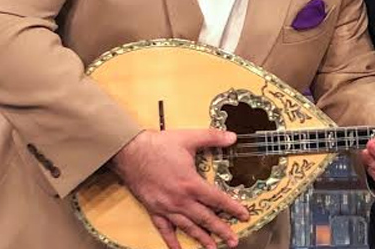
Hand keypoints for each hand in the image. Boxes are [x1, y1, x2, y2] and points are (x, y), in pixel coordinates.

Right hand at [110, 129, 248, 248]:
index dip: (233, 208)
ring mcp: (167, 207)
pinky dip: (172, 241)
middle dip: (221, 230)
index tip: (245, 216)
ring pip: (188, 227)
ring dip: (202, 238)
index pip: (217, 200)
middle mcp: (180, 200)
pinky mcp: (154, 210)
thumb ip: (213, 137)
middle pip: (205, 218)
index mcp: (191, 184)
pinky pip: (164, 229)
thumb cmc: (159, 145)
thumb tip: (233, 136)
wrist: (130, 152)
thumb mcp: (189, 137)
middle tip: (234, 241)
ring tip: (213, 248)